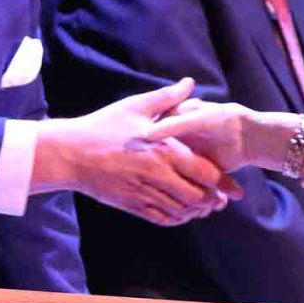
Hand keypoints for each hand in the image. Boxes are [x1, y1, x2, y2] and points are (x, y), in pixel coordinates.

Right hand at [35, 79, 243, 226]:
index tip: (234, 188)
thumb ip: (166, 97)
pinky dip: (176, 219)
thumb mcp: (135, 106)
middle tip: (222, 200)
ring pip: (181, 211)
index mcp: (163, 150)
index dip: (223, 183)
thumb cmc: (102, 126)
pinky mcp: (131, 205)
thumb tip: (190, 83)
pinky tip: (181, 214)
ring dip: (197, 212)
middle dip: (214, 200)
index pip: (203, 172)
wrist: (69, 153)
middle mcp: (157, 175)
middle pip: (197, 196)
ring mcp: (144, 193)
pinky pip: (161, 218)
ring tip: (205, 208)